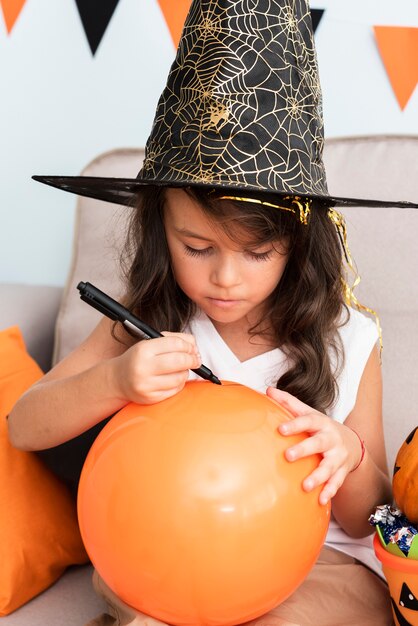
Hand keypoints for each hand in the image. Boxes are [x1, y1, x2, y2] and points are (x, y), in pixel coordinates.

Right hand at [112, 332, 200, 404]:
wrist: (118, 380)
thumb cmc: (138, 359)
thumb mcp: (150, 343)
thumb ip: (173, 339)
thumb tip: (194, 345)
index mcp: (143, 350)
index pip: (175, 344)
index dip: (189, 345)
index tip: (193, 348)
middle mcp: (143, 367)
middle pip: (180, 360)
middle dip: (192, 359)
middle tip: (196, 359)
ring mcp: (147, 385)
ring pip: (180, 377)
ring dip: (185, 372)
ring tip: (181, 369)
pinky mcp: (151, 398)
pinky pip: (175, 390)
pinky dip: (179, 383)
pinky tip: (173, 379)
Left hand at [267, 388, 362, 504]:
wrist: (352, 443)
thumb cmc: (321, 427)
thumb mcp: (308, 413)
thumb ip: (288, 403)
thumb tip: (268, 390)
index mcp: (321, 423)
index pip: (308, 421)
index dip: (295, 425)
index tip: (280, 429)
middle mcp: (331, 439)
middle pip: (319, 443)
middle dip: (304, 450)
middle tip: (288, 456)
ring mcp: (338, 456)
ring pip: (329, 466)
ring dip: (318, 476)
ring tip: (306, 486)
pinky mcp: (342, 471)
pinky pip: (337, 482)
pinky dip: (330, 491)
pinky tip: (320, 501)